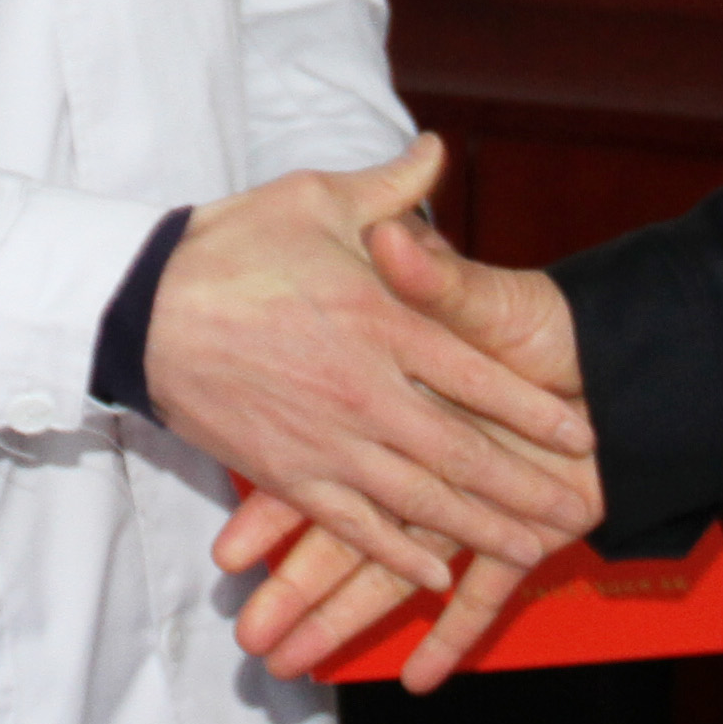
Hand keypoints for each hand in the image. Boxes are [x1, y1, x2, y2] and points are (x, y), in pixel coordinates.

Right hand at [144, 137, 597, 596]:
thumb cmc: (231, 245)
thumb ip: (391, 188)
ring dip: (481, 529)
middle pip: (464, 454)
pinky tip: (436, 574)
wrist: (140, 307)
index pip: (477, 377)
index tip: (582, 432)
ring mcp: (327, 441)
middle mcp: (365, 392)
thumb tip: (439, 149)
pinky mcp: (287, 473)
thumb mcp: (317, 199)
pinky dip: (398, 553)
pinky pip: (354, 525)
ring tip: (534, 548)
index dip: (533, 409)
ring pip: (420, 499)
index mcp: (381, 323)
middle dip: (526, 487)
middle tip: (577, 509)